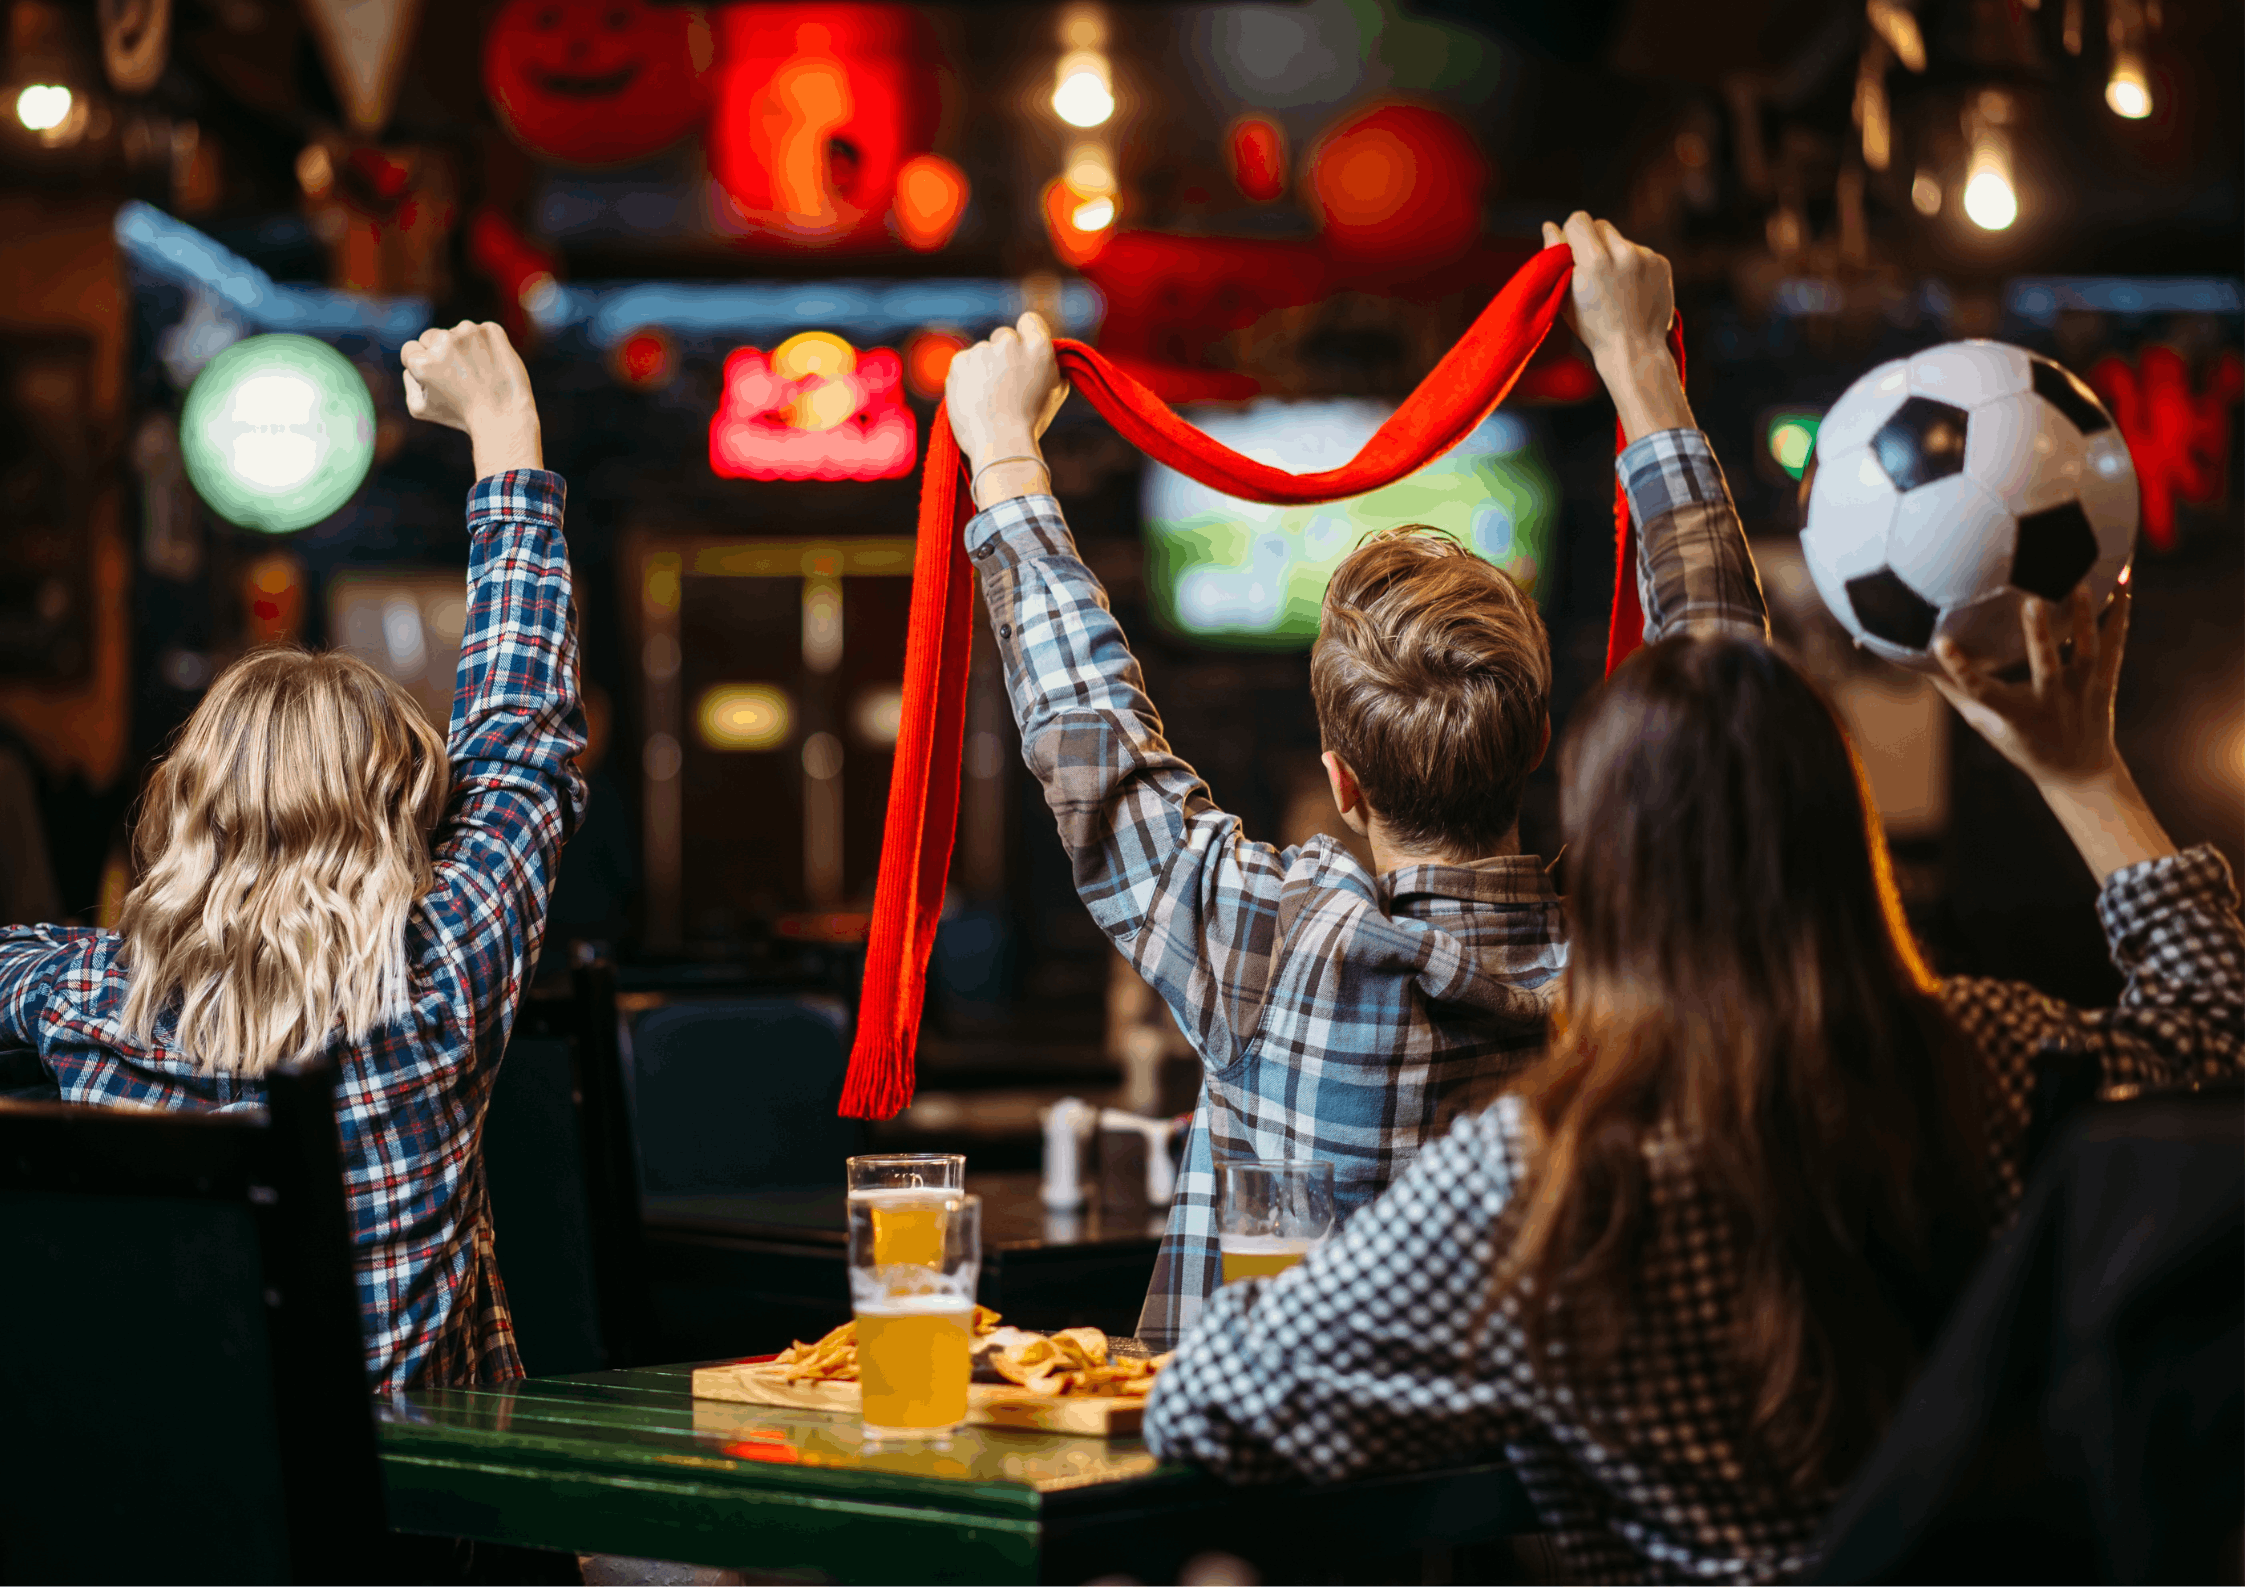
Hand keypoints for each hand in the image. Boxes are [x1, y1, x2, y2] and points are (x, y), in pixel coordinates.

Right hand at [401, 320, 542, 476]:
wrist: (506, 416)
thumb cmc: (462, 415)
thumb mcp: (420, 408)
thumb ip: (408, 380)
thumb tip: (414, 359)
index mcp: (423, 361)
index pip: (410, 349)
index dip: (422, 366)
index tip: (439, 379)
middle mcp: (444, 341)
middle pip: (432, 336)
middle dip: (441, 353)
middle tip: (459, 377)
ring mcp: (470, 332)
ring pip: (457, 333)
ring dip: (464, 347)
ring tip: (478, 374)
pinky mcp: (492, 330)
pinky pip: (482, 332)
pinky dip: (486, 345)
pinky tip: (491, 366)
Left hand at [944, 312, 1067, 502]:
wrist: (999, 444)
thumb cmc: (1030, 422)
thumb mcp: (1055, 391)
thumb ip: (1050, 364)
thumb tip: (1045, 354)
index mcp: (1039, 347)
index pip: (1030, 320)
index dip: (1026, 335)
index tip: (1022, 352)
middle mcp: (1010, 342)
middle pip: (1003, 336)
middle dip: (1003, 355)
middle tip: (1004, 384)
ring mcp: (982, 350)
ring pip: (982, 353)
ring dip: (983, 368)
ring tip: (989, 399)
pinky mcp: (959, 361)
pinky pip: (964, 363)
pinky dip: (966, 378)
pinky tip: (974, 398)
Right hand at [1541, 213, 1691, 440]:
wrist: (1634, 350)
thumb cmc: (1593, 327)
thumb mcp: (1565, 296)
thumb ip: (1555, 257)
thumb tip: (1550, 225)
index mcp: (1594, 261)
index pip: (1579, 219)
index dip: (1572, 233)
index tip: (1572, 252)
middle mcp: (1623, 252)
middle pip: (1601, 224)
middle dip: (1593, 241)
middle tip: (1592, 271)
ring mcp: (1646, 257)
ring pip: (1621, 239)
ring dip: (1614, 254)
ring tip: (1614, 286)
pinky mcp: (1661, 262)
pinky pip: (1640, 251)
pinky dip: (1633, 265)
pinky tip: (1630, 289)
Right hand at [1932, 587, 2123, 785]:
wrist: (2079, 771)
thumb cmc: (2023, 744)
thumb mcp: (1987, 726)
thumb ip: (1957, 693)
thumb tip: (1920, 662)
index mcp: (2016, 716)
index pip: (1981, 692)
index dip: (1959, 669)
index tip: (1941, 643)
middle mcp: (2052, 702)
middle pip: (2046, 666)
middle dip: (2039, 634)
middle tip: (2031, 601)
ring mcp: (2082, 690)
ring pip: (2087, 651)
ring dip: (2085, 618)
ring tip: (2081, 585)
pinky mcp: (2105, 680)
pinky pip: (2115, 643)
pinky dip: (2120, 611)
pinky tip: (2125, 578)